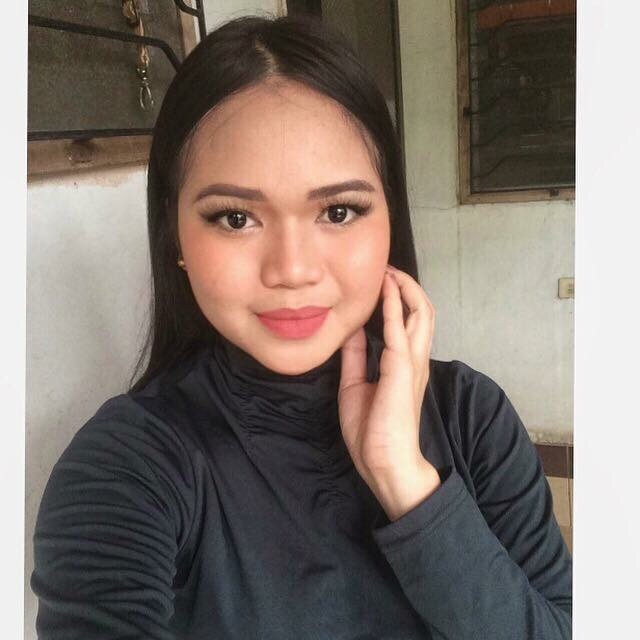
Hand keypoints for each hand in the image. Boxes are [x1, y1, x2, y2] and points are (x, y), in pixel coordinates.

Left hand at [338, 265, 440, 520]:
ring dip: (405, 289)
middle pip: (423, 312)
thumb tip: (352, 330)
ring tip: (390, 271)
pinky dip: (393, 306)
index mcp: (404, 365)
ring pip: (421, 314)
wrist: (385, 465)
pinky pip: (400, 330)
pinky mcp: (401, 370)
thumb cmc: (373, 433)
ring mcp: (411, 364)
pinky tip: (385, 290)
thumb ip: (356, 357)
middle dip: (407, 287)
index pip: (409, 323)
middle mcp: (414, 360)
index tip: (382, 280)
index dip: (399, 298)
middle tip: (389, 269)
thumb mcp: (355, 386)